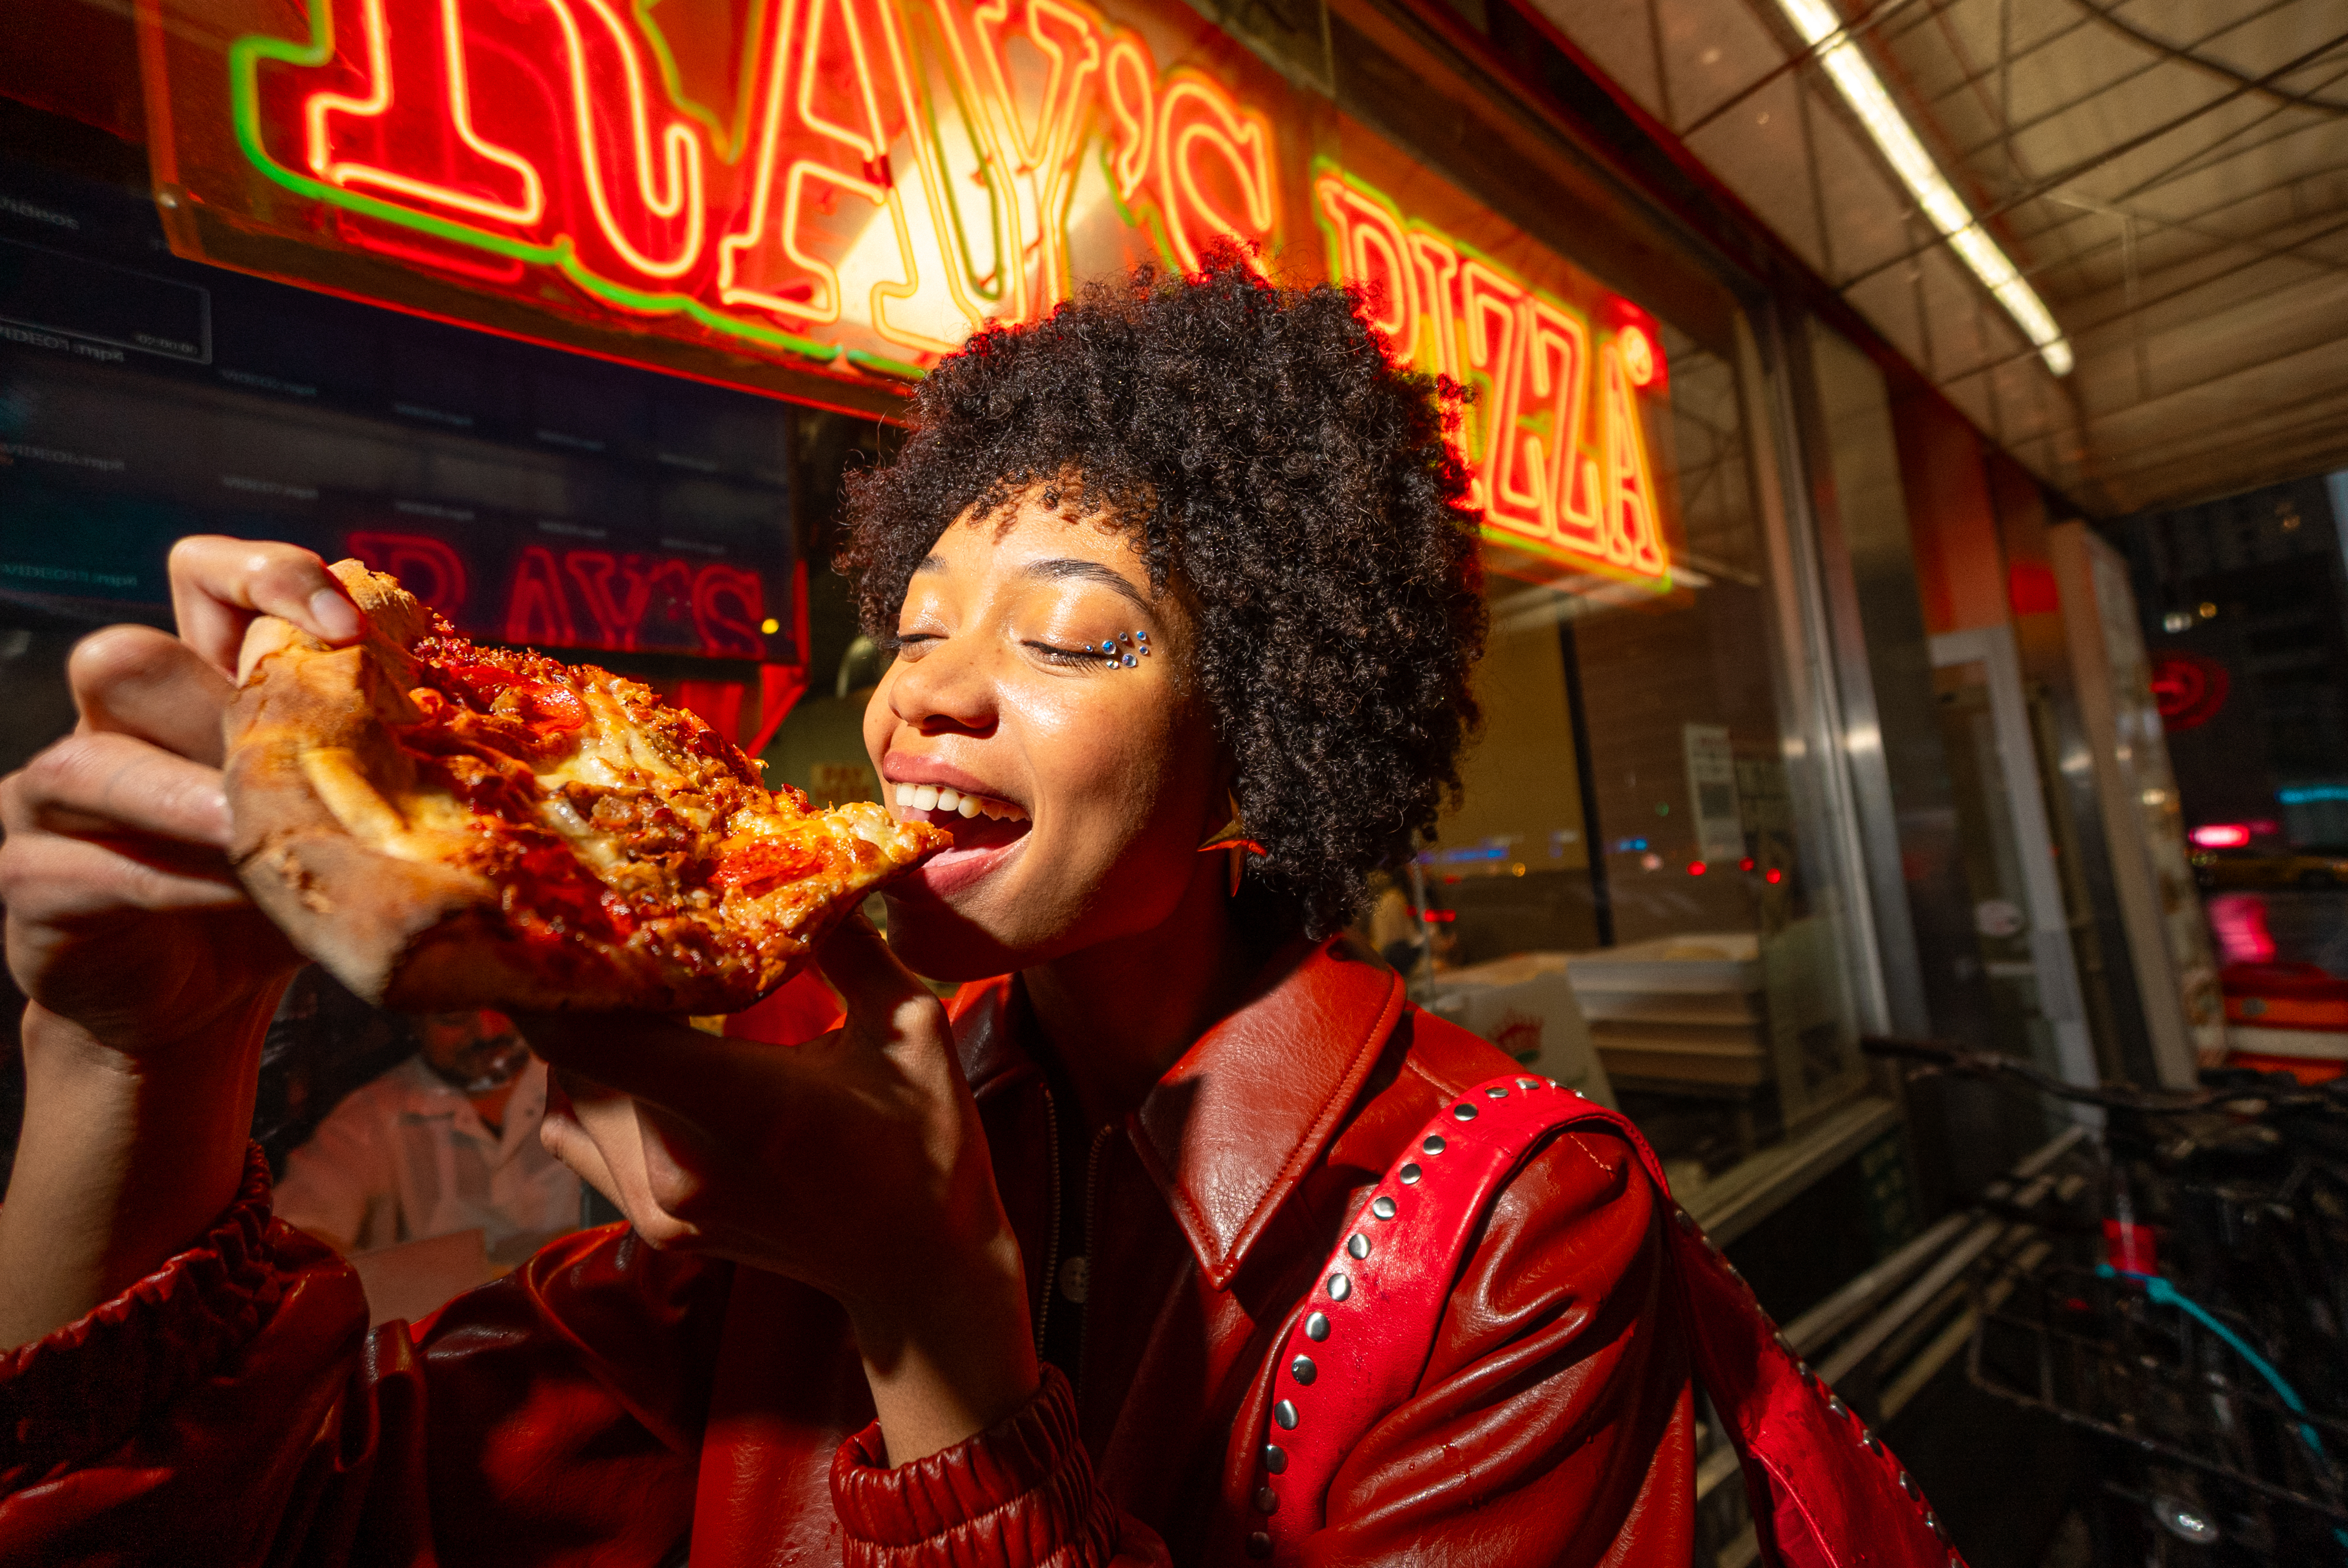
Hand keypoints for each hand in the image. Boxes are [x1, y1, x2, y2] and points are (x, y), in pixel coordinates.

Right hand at [0, 536, 362, 1055]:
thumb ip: (367, 760)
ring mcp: (57, 801)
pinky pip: (79, 866)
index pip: (202, 576)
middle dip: (213, 703)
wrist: (191, 1007)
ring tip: (262, 833)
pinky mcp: (32, 881)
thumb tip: (476, 730)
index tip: (349, 627)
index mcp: (197, 682)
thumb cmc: (275, 891)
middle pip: (124, 659)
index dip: (266, 576)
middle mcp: (115, 724)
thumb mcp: (333, 815)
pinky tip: (239, 896)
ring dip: (189, 801)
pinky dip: (169, 883)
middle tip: (303, 757)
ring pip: (85, 763)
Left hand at [523, 916, 1038, 1461]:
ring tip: (621, 977)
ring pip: (572, 1092)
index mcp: (742, 1108)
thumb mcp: (909, 1024)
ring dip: (588, 1033)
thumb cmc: (926, 1141)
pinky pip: (580, 1135)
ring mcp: (658, 1206)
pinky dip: (591, 1087)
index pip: (592, 1039)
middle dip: (582, 985)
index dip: (546, 975)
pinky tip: (634, 1051)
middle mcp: (678, 1166)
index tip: (543, 910)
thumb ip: (846, 943)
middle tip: (603, 919)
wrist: (920, 1267)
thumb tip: (799, 860)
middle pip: (574, 1054)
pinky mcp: (653, 1225)